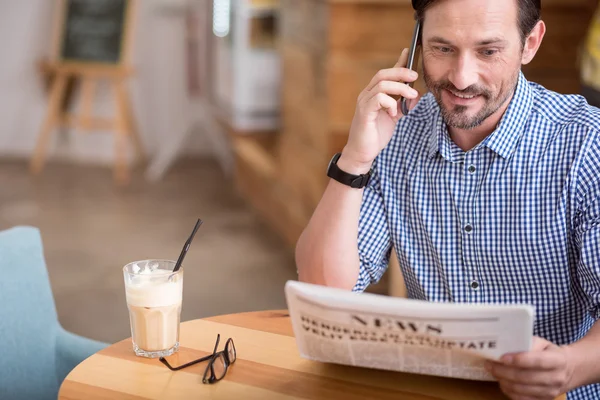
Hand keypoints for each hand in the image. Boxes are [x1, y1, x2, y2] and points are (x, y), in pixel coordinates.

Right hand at [341, 48, 421, 173]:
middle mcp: (367, 95)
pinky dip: (390, 103)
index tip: (410, 51)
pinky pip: (378, 99)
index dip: (398, 62)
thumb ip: (403, 105)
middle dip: (401, 72)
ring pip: (381, 84)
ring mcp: (364, 102)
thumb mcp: (394, 117)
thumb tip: (417, 95)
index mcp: (374, 94)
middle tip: (415, 77)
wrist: (362, 153)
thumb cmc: (375, 135)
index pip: (386, 74)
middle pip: (383, 74)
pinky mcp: (364, 112)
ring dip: (400, 88)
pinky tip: (395, 113)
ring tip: (412, 96)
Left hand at [484, 337, 575, 399]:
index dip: (519, 360)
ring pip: (522, 389)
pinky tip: (502, 382)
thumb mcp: (542, 343)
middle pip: (526, 377)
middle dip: (504, 371)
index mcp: (558, 360)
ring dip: (504, 381)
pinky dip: (509, 391)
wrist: (568, 369)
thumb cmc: (549, 352)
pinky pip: (523, 399)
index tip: (502, 357)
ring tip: (493, 372)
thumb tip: (507, 345)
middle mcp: (556, 377)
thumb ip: (528, 343)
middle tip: (490, 364)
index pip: (538, 361)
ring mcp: (551, 391)